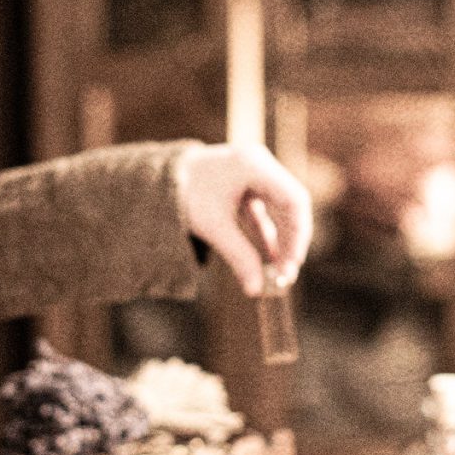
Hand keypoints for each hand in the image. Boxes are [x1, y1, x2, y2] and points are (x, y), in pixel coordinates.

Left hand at [175, 142, 312, 297]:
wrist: (156, 180)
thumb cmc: (183, 195)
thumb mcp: (213, 227)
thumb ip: (239, 257)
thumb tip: (256, 289)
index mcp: (254, 165)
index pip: (294, 200)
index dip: (299, 234)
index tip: (292, 264)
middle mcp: (259, 164)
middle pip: (291, 205)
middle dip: (290, 241)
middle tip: (286, 275)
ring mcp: (254, 173)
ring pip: (279, 210)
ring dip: (280, 240)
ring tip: (278, 272)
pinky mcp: (246, 185)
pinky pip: (265, 210)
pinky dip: (266, 233)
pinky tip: (270, 258)